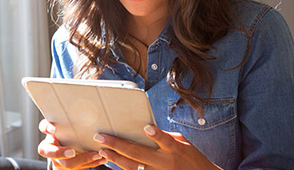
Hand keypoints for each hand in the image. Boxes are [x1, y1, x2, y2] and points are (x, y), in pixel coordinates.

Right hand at [37, 119, 106, 168]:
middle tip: (72, 152)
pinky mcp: (68, 166)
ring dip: (83, 160)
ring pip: (66, 164)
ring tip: (97, 155)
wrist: (71, 146)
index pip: (44, 127)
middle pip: (51, 152)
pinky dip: (91, 163)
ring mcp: (58, 159)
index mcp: (50, 132)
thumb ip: (73, 118)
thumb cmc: (72, 131)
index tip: (53, 129)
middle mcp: (51, 146)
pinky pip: (78, 168)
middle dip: (61, 153)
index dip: (47, 128)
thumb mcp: (70, 123)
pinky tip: (101, 159)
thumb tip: (87, 103)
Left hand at [93, 124, 221, 169]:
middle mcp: (165, 163)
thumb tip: (151, 130)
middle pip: (139, 153)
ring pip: (133, 167)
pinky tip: (112, 163)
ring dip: (116, 158)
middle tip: (101, 137)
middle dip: (117, 144)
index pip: (166, 141)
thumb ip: (168, 138)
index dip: (157, 134)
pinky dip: (124, 169)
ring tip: (102, 151)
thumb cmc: (193, 161)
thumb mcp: (186, 145)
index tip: (147, 128)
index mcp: (175, 150)